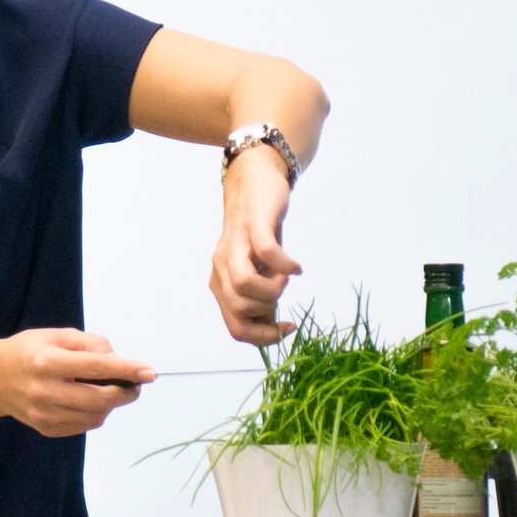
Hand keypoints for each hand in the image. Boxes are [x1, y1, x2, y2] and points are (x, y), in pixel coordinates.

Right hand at [0, 330, 154, 437]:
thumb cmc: (30, 351)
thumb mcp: (56, 335)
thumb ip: (89, 343)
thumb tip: (117, 359)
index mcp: (47, 362)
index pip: (96, 367)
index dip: (127, 370)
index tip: (150, 373)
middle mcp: (44, 390)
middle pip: (99, 399)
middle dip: (125, 393)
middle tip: (134, 386)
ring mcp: (44, 413)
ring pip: (95, 416)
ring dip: (111, 405)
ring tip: (108, 391)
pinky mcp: (45, 428)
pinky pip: (83, 425)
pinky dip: (95, 414)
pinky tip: (87, 401)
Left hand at [211, 150, 302, 344]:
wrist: (254, 179)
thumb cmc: (259, 230)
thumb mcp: (258, 269)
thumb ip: (260, 297)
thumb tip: (273, 327)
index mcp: (220, 282)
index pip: (235, 327)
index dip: (262, 337)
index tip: (286, 329)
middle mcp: (221, 265)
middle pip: (238, 310)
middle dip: (268, 311)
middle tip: (282, 293)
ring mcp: (236, 244)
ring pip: (243, 284)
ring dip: (272, 290)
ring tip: (285, 279)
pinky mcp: (254, 224)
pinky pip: (266, 251)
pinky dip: (284, 265)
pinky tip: (296, 267)